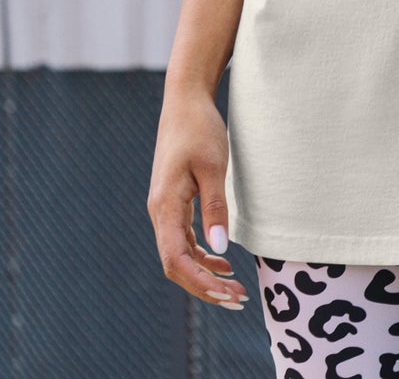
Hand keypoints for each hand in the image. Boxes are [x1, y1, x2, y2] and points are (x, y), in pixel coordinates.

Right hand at [147, 87, 250, 310]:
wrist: (185, 100)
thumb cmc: (199, 128)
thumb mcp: (213, 166)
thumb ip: (215, 207)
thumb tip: (221, 248)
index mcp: (165, 205)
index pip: (176, 259)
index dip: (200, 282)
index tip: (228, 293)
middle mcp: (159, 211)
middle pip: (176, 264)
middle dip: (204, 287)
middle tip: (238, 299)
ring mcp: (164, 207)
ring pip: (179, 254)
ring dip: (204, 274)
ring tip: (235, 288)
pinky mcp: (173, 201)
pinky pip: (183, 239)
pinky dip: (201, 255)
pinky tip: (223, 262)